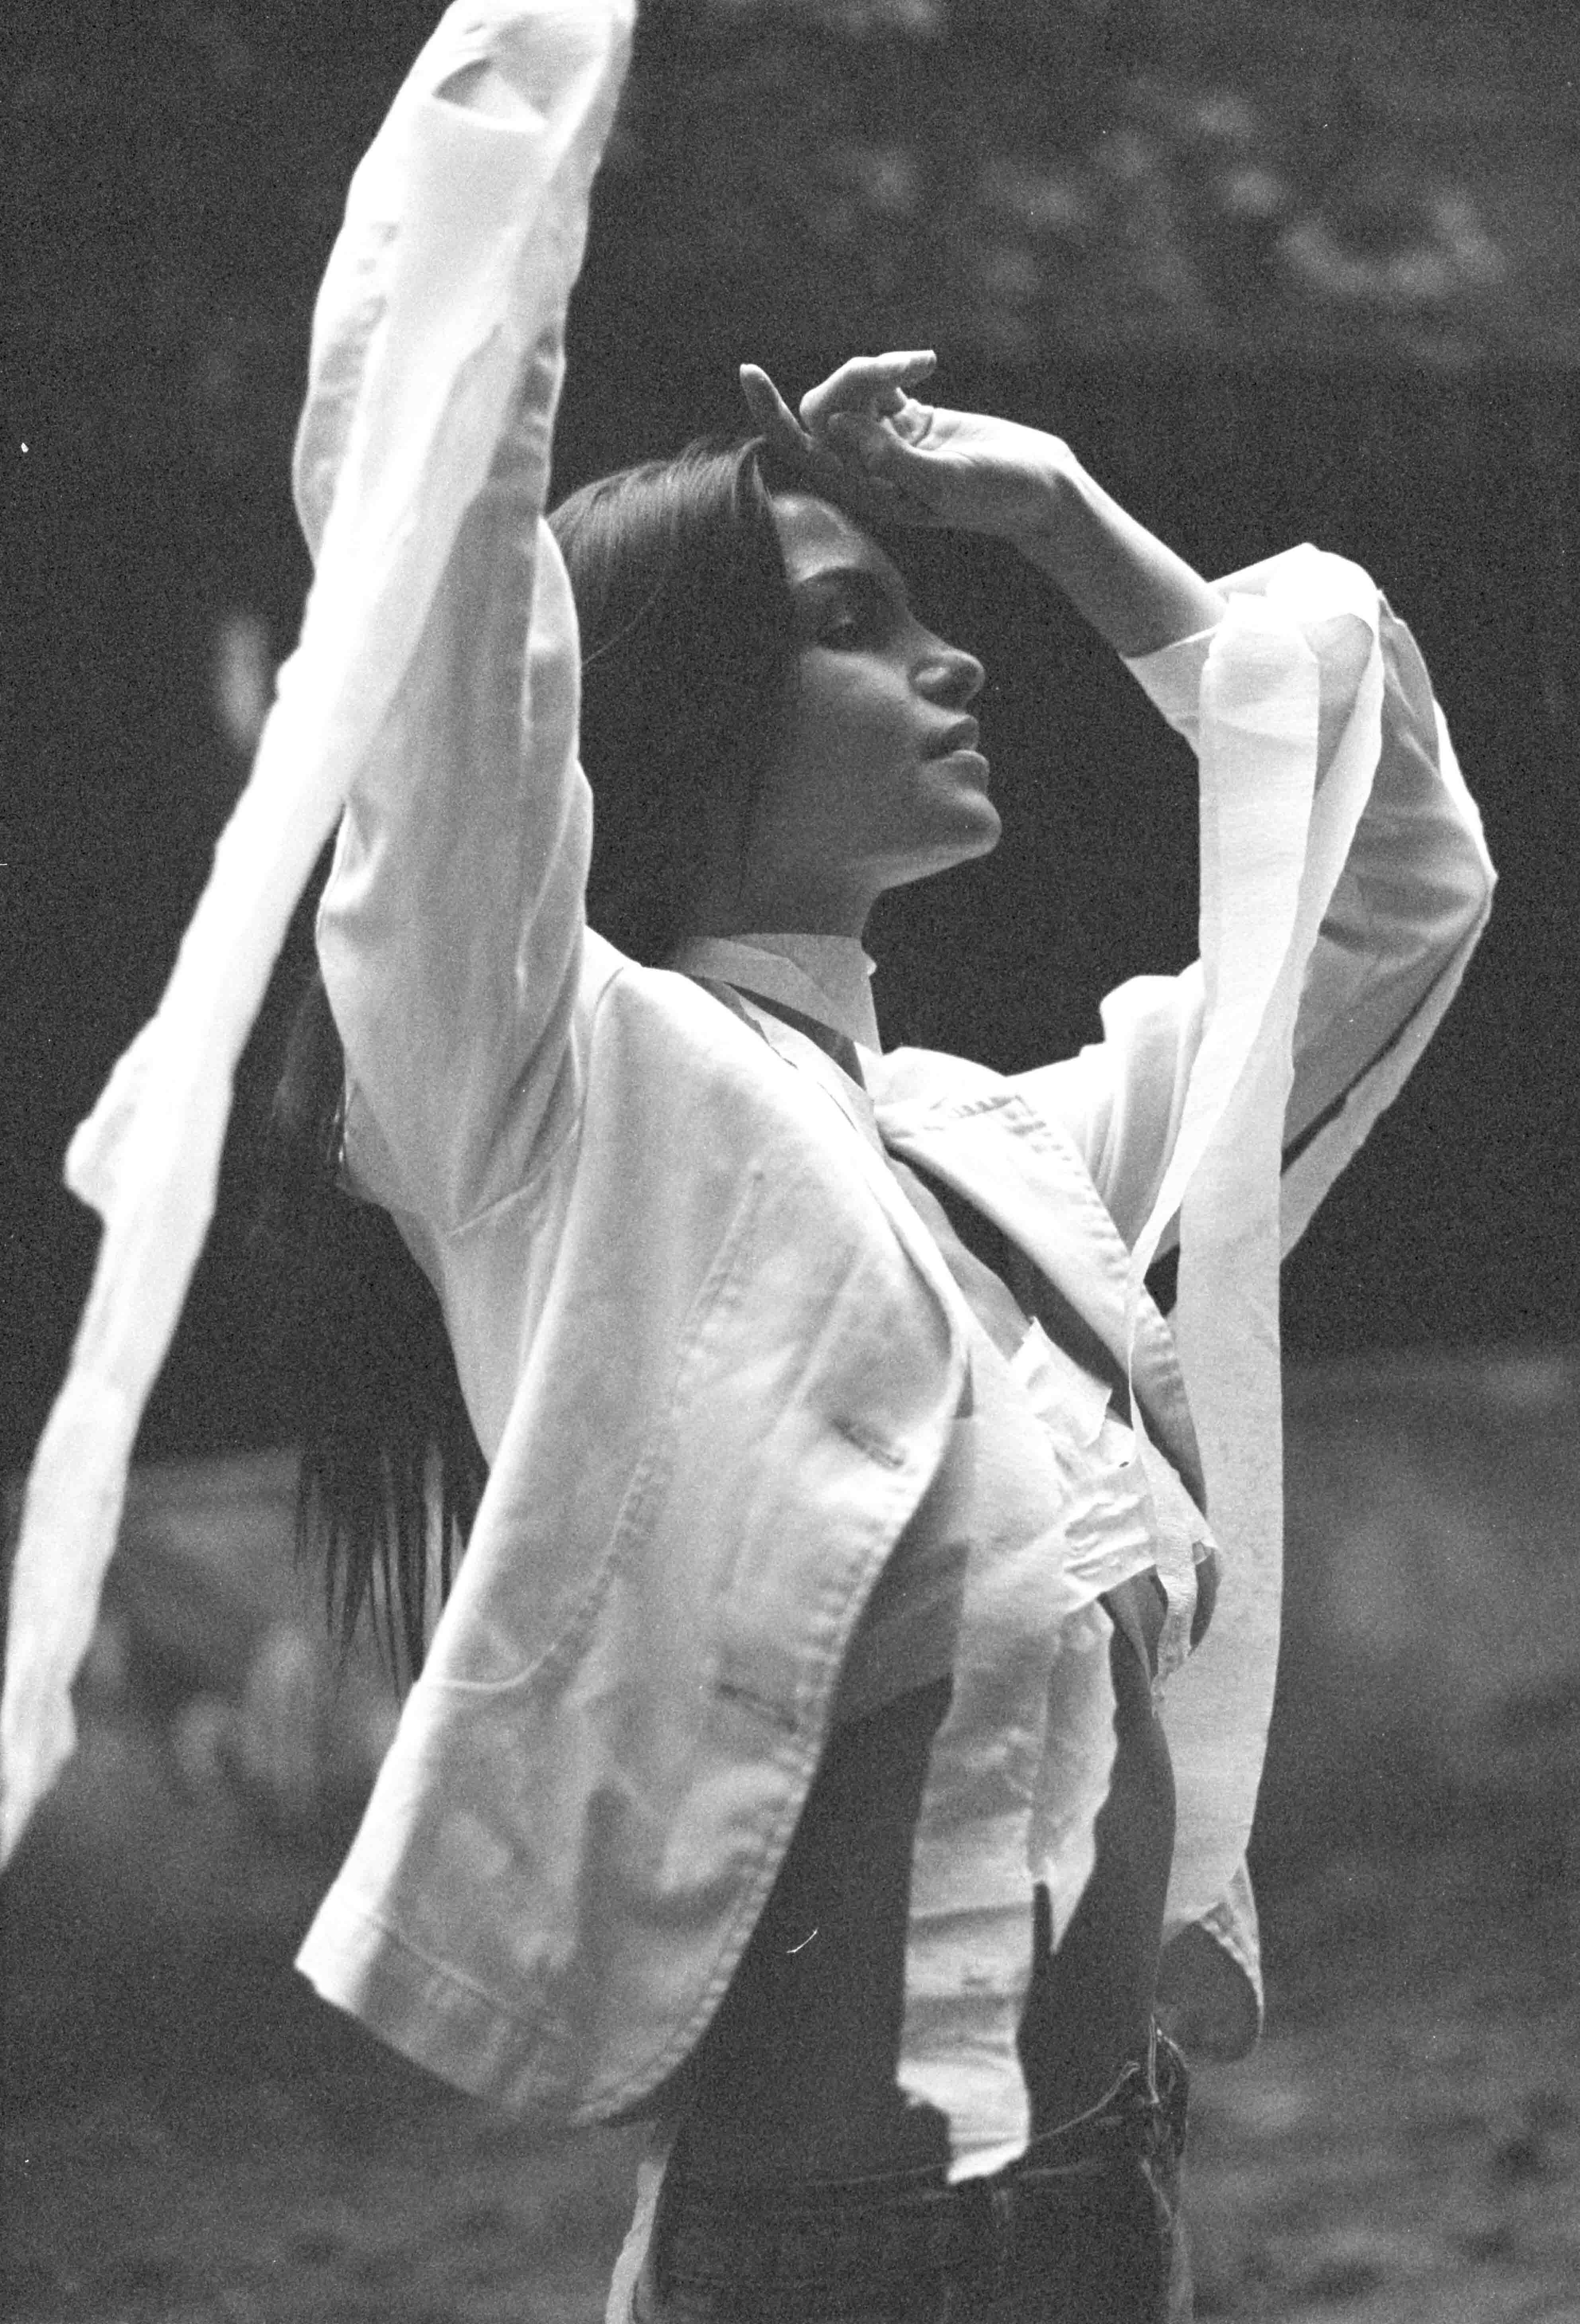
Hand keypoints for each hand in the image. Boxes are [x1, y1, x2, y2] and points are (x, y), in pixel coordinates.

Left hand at [739, 350, 1076, 541]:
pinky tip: (928, 367)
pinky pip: (877, 383)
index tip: (749, 372)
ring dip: (878, 369)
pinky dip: (895, 367)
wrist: (1040, 487)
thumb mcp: (944, 480)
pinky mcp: (908, 421)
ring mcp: (886, 444)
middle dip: (852, 380)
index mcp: (866, 491)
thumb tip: (836, 427)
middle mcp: (868, 469)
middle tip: (901, 368)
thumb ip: (889, 458)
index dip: (771, 415)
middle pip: (823, 412)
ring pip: (849, 392)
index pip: (802, 451)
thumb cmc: (998, 494)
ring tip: (922, 365)